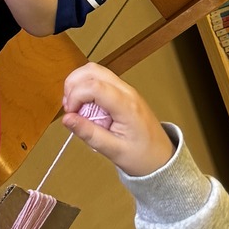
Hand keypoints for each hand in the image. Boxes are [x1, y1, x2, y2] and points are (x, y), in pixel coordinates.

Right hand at [61, 64, 174, 178]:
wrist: (163, 158)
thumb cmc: (142, 157)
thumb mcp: (113, 151)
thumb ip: (88, 133)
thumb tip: (66, 119)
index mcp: (127, 106)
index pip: (94, 86)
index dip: (76, 96)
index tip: (70, 113)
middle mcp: (127, 91)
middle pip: (93, 70)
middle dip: (73, 84)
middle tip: (69, 107)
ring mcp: (126, 89)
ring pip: (96, 71)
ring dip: (79, 84)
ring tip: (75, 106)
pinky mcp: (123, 92)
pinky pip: (101, 79)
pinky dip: (87, 87)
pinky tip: (85, 106)